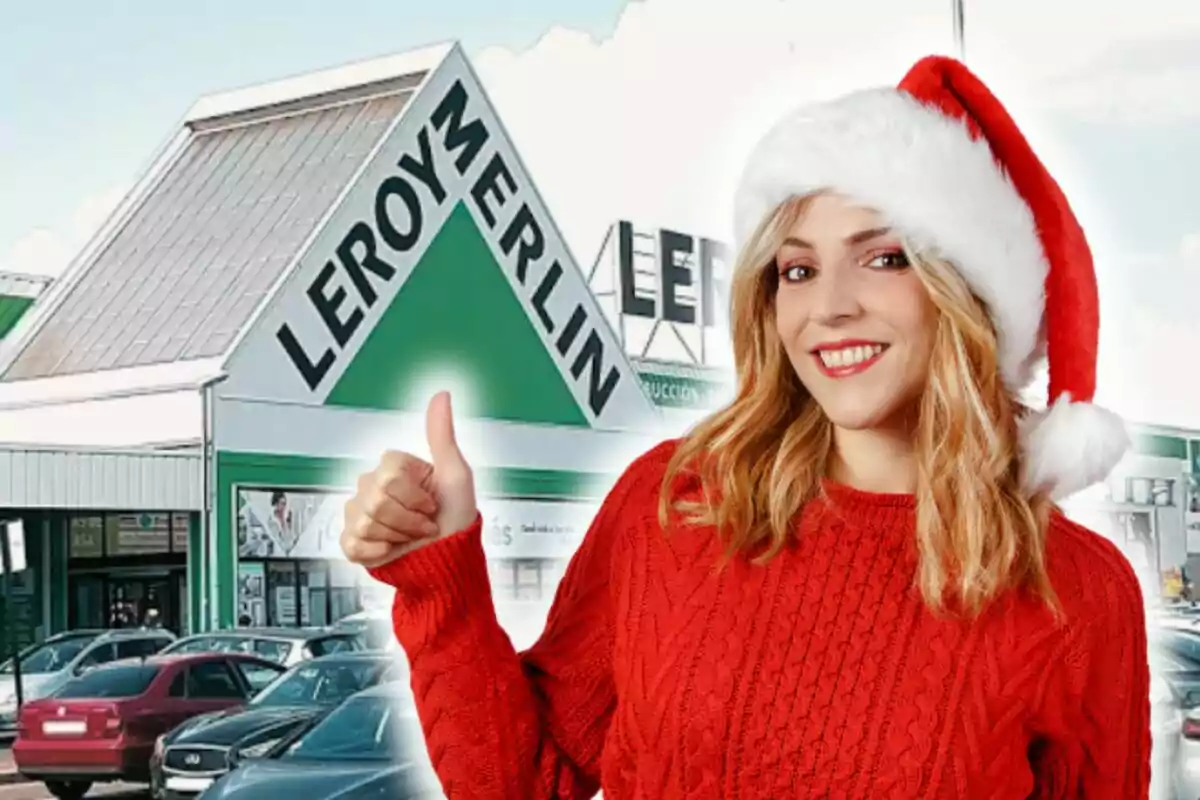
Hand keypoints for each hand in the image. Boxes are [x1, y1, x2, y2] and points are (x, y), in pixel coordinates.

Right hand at [341, 392, 478, 567]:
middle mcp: (373, 486)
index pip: (390, 474)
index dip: (415, 495)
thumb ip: (442, 434)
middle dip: (408, 518)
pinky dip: (377, 551)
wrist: (448, 562)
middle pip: (377, 498)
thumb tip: (441, 396)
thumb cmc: (457, 520)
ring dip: (397, 535)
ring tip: (411, 536)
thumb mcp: (456, 474)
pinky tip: (390, 548)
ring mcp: (360, 513)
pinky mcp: (352, 540)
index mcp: (394, 468)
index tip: (431, 504)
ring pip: (364, 521)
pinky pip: (351, 542)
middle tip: (423, 523)